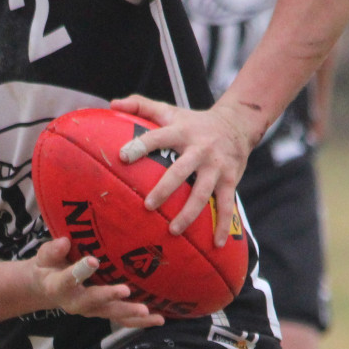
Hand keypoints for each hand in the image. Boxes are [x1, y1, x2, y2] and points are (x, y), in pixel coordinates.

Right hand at [28, 237, 163, 327]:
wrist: (45, 289)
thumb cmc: (48, 267)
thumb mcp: (43, 256)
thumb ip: (52, 251)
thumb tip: (65, 241)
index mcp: (58, 286)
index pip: (67, 279)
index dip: (80, 271)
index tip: (93, 261)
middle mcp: (75, 302)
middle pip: (93, 302)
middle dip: (110, 297)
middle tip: (126, 291)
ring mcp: (91, 310)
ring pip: (111, 314)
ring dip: (130, 314)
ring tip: (149, 313)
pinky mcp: (103, 312)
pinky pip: (121, 320)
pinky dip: (139, 321)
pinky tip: (158, 319)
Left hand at [109, 94, 254, 243]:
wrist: (237, 124)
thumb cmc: (194, 122)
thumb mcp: (170, 110)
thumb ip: (141, 106)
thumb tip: (112, 104)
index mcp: (181, 132)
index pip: (158, 137)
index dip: (141, 145)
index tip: (123, 157)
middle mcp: (199, 149)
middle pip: (181, 170)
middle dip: (165, 189)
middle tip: (148, 206)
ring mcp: (216, 166)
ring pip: (203, 193)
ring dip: (189, 213)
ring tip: (173, 231)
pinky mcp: (230, 179)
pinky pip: (227, 205)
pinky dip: (222, 226)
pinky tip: (215, 245)